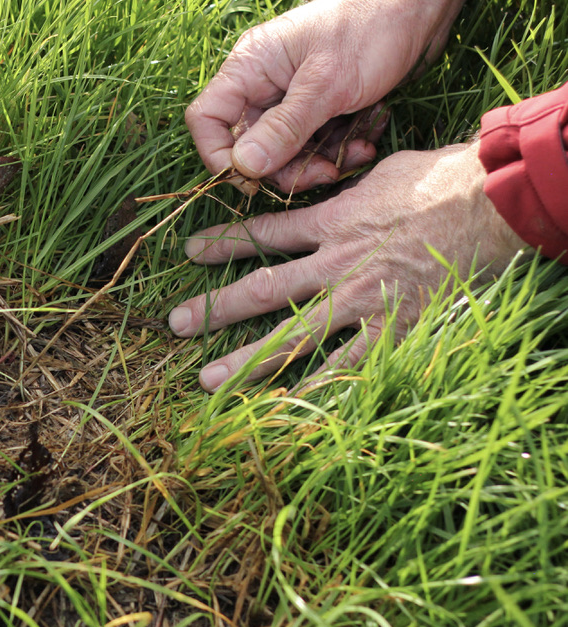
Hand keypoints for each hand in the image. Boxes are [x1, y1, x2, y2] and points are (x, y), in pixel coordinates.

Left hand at [168, 140, 527, 390]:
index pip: (264, 233)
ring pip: (292, 336)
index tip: (189, 252)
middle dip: (215, 308)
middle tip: (175, 324)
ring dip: (247, 360)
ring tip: (209, 381)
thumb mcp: (385, 173)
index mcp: (332, 222)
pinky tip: (284, 411)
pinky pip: (347, 368)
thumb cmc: (446, 180)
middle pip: (263, 290)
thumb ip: (351, 192)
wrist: (492, 203)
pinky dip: (315, 390)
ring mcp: (361, 300)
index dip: (223, 243)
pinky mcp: (392, 330)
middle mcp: (335, 264)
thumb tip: (339, 189)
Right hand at [186, 0, 464, 191]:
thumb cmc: (372, 27)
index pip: (208, 120)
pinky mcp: (322, 106)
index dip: (220, 156)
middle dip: (284, 168)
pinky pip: (316, 142)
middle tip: (323, 173)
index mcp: (251, 67)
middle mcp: (265, 83)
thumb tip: (242, 167)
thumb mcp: (328, 84)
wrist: (422, 5)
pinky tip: (367, 141)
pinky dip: (339, 149)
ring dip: (318, 163)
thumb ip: (284, 128)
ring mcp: (293, 96)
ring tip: (356, 154)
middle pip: (249, 145)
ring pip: (285, 151)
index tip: (253, 180)